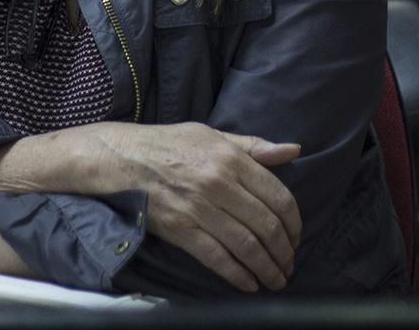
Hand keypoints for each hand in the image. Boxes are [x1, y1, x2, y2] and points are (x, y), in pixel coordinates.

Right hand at [92, 121, 301, 291]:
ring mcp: (200, 209)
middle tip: (289, 264)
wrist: (122, 158)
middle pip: (266, 225)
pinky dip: (238, 275)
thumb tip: (293, 151)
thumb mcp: (212, 135)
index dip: (294, 223)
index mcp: (231, 159)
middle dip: (284, 251)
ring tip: (277, 279)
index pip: (278, 196)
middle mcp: (219, 185)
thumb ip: (254, 146)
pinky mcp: (181, 230)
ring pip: (246, 246)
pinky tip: (250, 284)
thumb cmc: (169, 144)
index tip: (296, 236)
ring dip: (267, 268)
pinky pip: (217, 258)